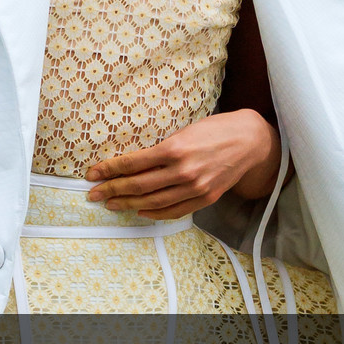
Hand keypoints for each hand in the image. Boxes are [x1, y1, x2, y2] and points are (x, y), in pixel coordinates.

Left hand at [85, 110, 281, 218]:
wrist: (250, 142)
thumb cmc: (215, 130)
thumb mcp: (184, 130)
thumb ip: (161, 149)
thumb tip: (132, 163)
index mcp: (174, 148)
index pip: (132, 163)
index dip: (109, 169)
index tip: (93, 174)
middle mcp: (183, 171)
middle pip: (138, 185)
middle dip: (111, 189)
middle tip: (93, 193)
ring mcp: (194, 187)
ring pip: (152, 202)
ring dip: (127, 204)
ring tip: (110, 204)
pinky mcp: (205, 198)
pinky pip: (173, 211)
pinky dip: (154, 213)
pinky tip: (140, 211)